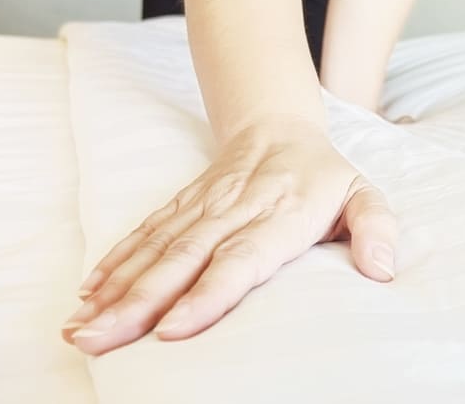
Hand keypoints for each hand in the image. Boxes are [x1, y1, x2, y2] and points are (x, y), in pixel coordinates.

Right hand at [62, 118, 396, 354]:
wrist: (280, 125)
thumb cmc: (325, 177)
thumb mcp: (364, 197)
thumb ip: (377, 229)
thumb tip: (383, 270)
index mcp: (281, 215)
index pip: (240, 259)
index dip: (206, 294)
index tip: (172, 329)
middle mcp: (235, 211)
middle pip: (184, 260)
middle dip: (139, 302)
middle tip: (99, 339)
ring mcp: (203, 206)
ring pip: (156, 248)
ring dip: (116, 288)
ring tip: (81, 327)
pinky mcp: (183, 204)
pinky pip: (145, 232)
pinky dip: (115, 261)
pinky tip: (89, 292)